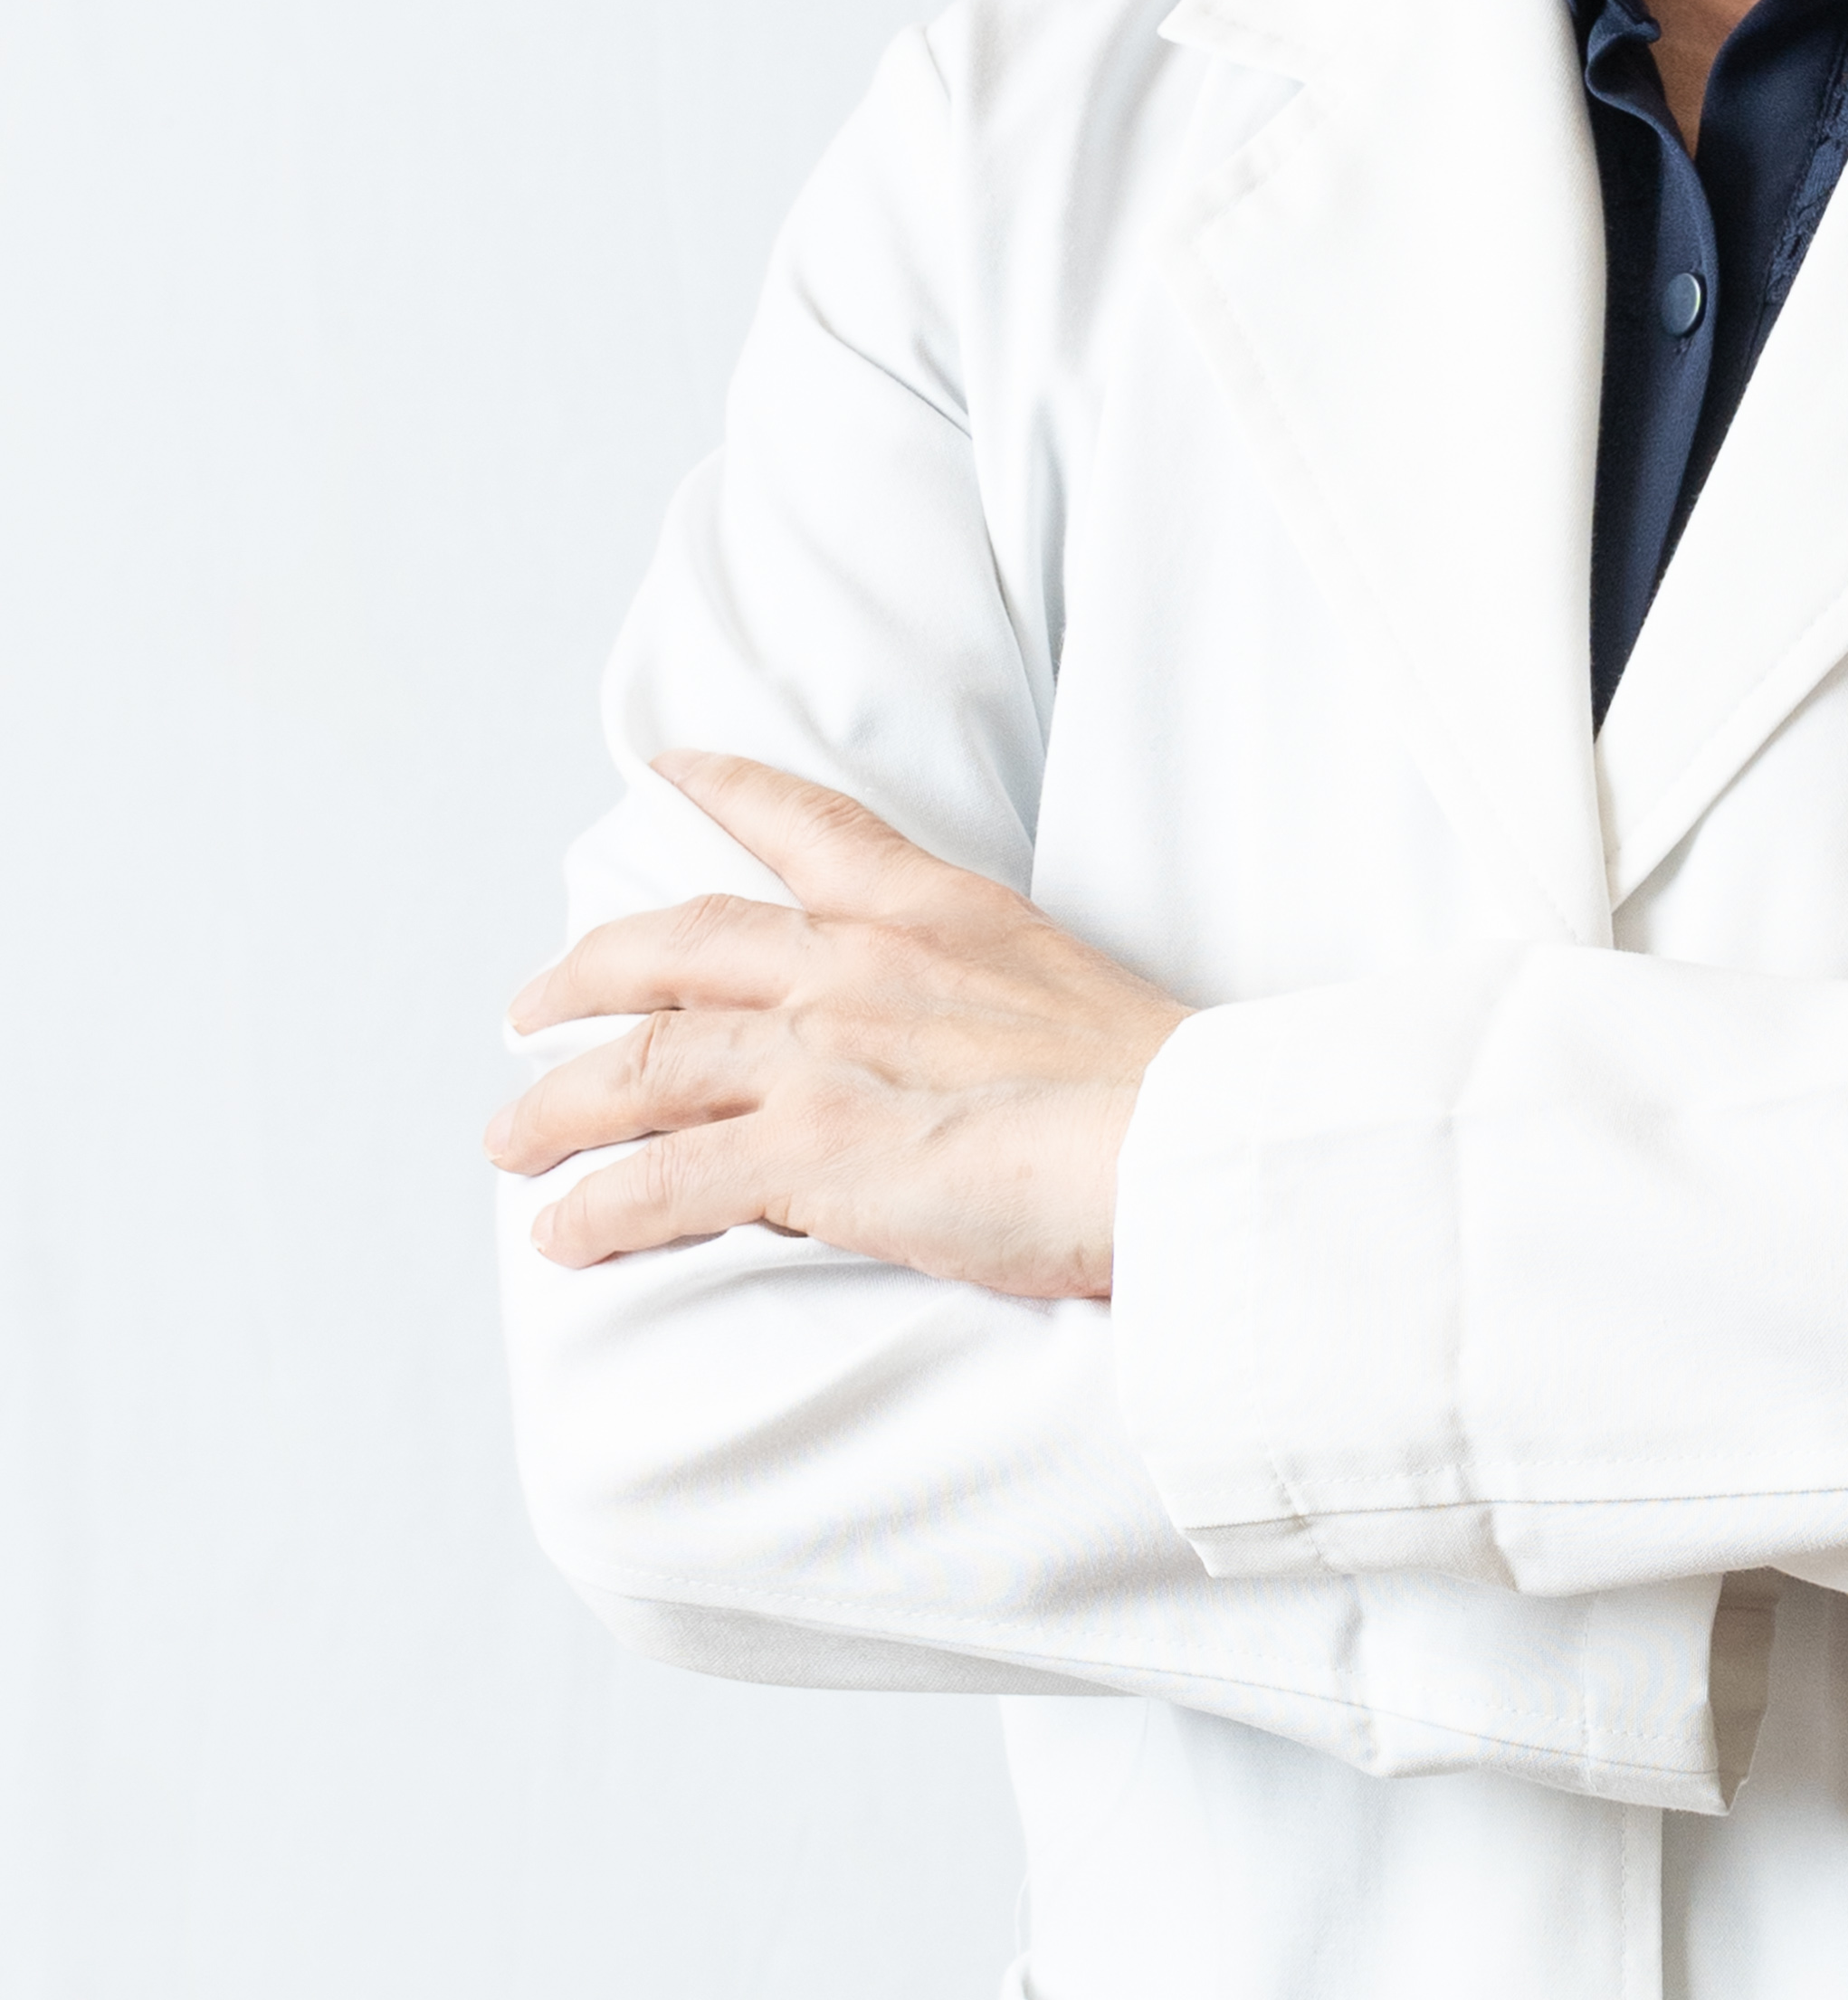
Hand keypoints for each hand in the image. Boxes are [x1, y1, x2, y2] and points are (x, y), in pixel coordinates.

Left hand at [483, 754, 1190, 1299]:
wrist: (1184, 1141)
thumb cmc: (1160, 1092)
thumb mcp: (1073, 984)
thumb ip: (992, 992)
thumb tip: (975, 1044)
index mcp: (933, 914)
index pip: (810, 828)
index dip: (728, 789)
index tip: (670, 766)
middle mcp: (855, 967)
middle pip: (675, 949)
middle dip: (585, 976)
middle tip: (528, 1007)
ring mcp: (821, 1055)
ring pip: (641, 1064)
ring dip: (558, 1108)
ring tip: (510, 1143)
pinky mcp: (806, 1154)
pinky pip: (665, 1180)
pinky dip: (602, 1209)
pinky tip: (563, 1233)